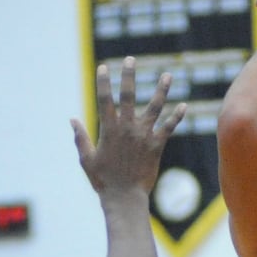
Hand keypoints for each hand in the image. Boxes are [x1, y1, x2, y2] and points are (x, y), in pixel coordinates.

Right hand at [72, 58, 186, 195]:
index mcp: (108, 129)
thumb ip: (80, 138)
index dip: (104, 82)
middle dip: (128, 76)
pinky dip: (177, 117)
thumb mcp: (86, 158)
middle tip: (131, 59)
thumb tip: (72, 120)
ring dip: (161, 89)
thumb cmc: (102, 180)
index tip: (104, 67)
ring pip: (154, 107)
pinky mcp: (157, 145)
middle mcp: (127, 128)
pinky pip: (169, 128)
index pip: (104, 99)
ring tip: (168, 75)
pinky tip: (184, 105)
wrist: (124, 196)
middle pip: (128, 96)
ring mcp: (143, 135)